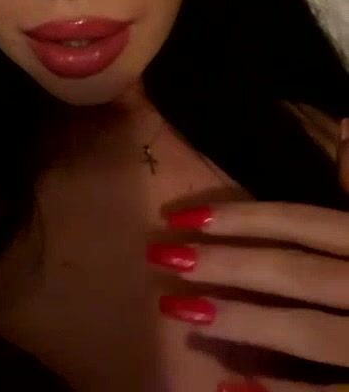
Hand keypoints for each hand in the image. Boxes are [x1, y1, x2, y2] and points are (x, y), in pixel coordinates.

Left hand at [147, 117, 348, 391]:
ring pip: (306, 329)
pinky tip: (229, 386)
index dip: (240, 219)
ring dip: (240, 320)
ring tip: (179, 310)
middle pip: (292, 271)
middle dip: (224, 264)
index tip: (182, 218)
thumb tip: (345, 125)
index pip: (302, 222)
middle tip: (160, 258)